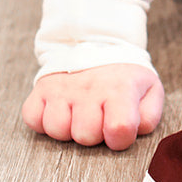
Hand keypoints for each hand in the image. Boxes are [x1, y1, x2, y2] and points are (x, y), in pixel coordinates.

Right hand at [22, 63, 163, 149]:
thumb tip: (135, 132)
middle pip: (85, 136)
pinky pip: (32, 118)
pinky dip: (42, 120)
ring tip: (78, 114)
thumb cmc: (123, 75)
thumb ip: (149, 115)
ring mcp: (63, 88)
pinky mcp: (42, 88)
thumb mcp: (149, 89)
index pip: (120, 129)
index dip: (120, 139)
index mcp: (120, 89)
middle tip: (98, 118)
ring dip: (67, 128)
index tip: (119, 129)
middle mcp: (90, 88)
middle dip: (93, 134)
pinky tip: (59, 110)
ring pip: (57, 129)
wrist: (97, 43)